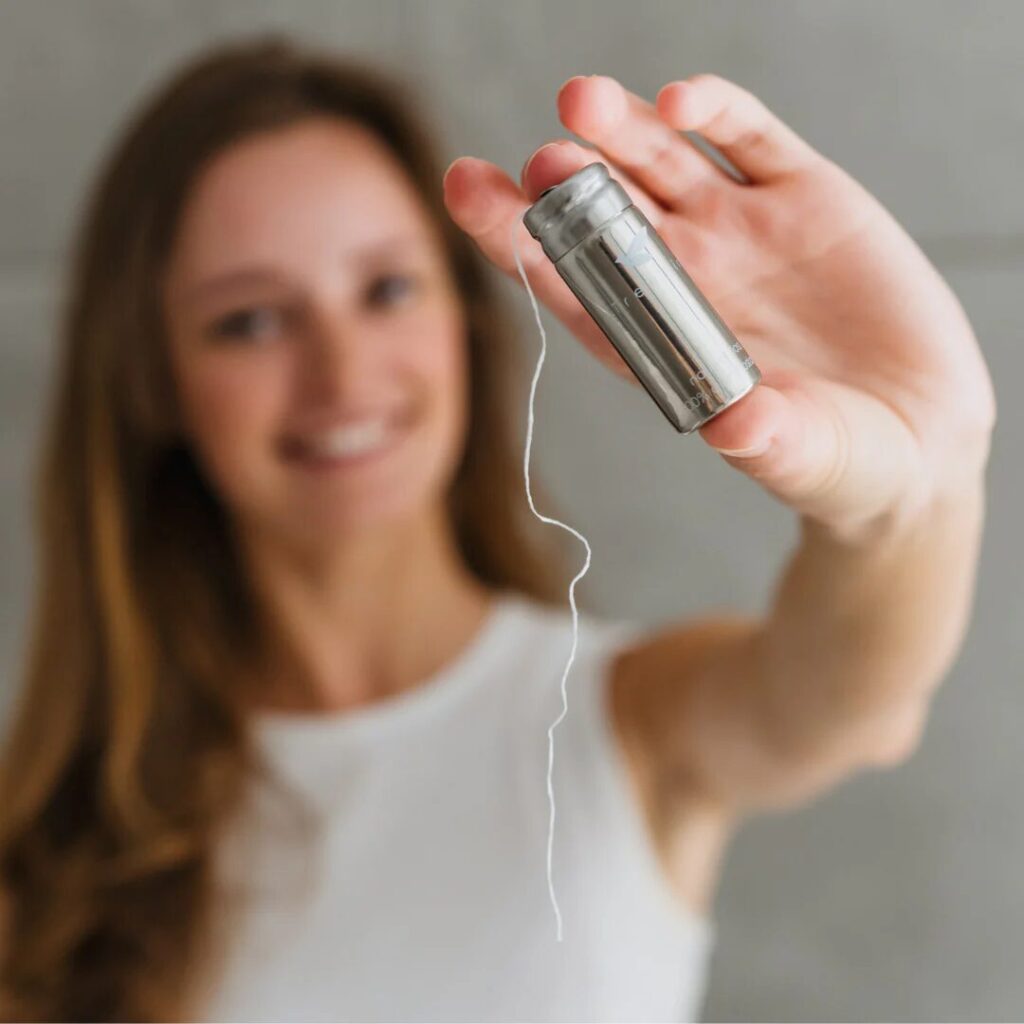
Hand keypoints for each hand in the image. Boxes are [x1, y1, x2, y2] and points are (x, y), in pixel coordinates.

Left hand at [442, 74, 996, 541]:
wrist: (916, 431)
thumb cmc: (837, 458)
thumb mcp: (805, 457)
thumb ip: (771, 440)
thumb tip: (736, 425)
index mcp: (654, 339)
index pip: (570, 282)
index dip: (516, 236)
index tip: (467, 191)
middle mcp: (683, 275)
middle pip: (603, 212)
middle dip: (568, 183)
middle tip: (542, 161)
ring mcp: (738, 228)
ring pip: (661, 162)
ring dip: (621, 131)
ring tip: (582, 103)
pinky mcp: (803, 194)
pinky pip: (749, 138)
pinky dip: (717, 113)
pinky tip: (683, 102)